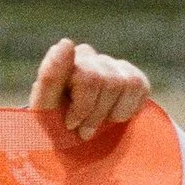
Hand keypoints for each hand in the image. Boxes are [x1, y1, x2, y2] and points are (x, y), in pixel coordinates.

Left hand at [28, 39, 149, 139]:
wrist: (73, 142)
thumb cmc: (54, 124)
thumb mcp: (45, 108)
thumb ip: (50, 76)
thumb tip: (66, 42)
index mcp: (61, 61)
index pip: (84, 76)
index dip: (82, 106)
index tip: (70, 123)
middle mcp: (87, 57)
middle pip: (104, 81)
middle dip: (94, 114)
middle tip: (83, 131)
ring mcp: (111, 64)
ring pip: (126, 82)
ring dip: (113, 113)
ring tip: (99, 124)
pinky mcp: (131, 76)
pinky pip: (139, 85)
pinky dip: (129, 109)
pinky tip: (114, 116)